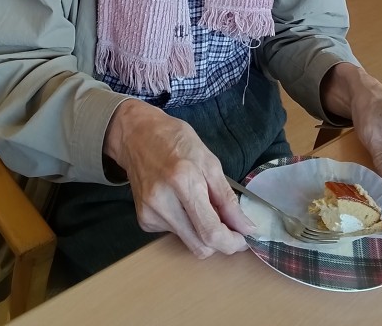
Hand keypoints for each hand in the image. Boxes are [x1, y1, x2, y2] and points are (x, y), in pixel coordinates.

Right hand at [103, 99, 254, 257]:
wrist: (137, 135)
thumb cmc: (175, 141)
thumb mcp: (209, 161)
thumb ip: (227, 198)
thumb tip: (245, 227)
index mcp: (183, 181)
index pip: (210, 231)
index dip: (231, 242)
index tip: (243, 238)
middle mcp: (162, 202)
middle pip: (199, 246)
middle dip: (220, 242)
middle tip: (229, 225)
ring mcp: (149, 213)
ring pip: (188, 242)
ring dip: (202, 231)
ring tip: (200, 203)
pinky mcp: (143, 220)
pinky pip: (174, 234)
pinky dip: (186, 225)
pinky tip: (181, 202)